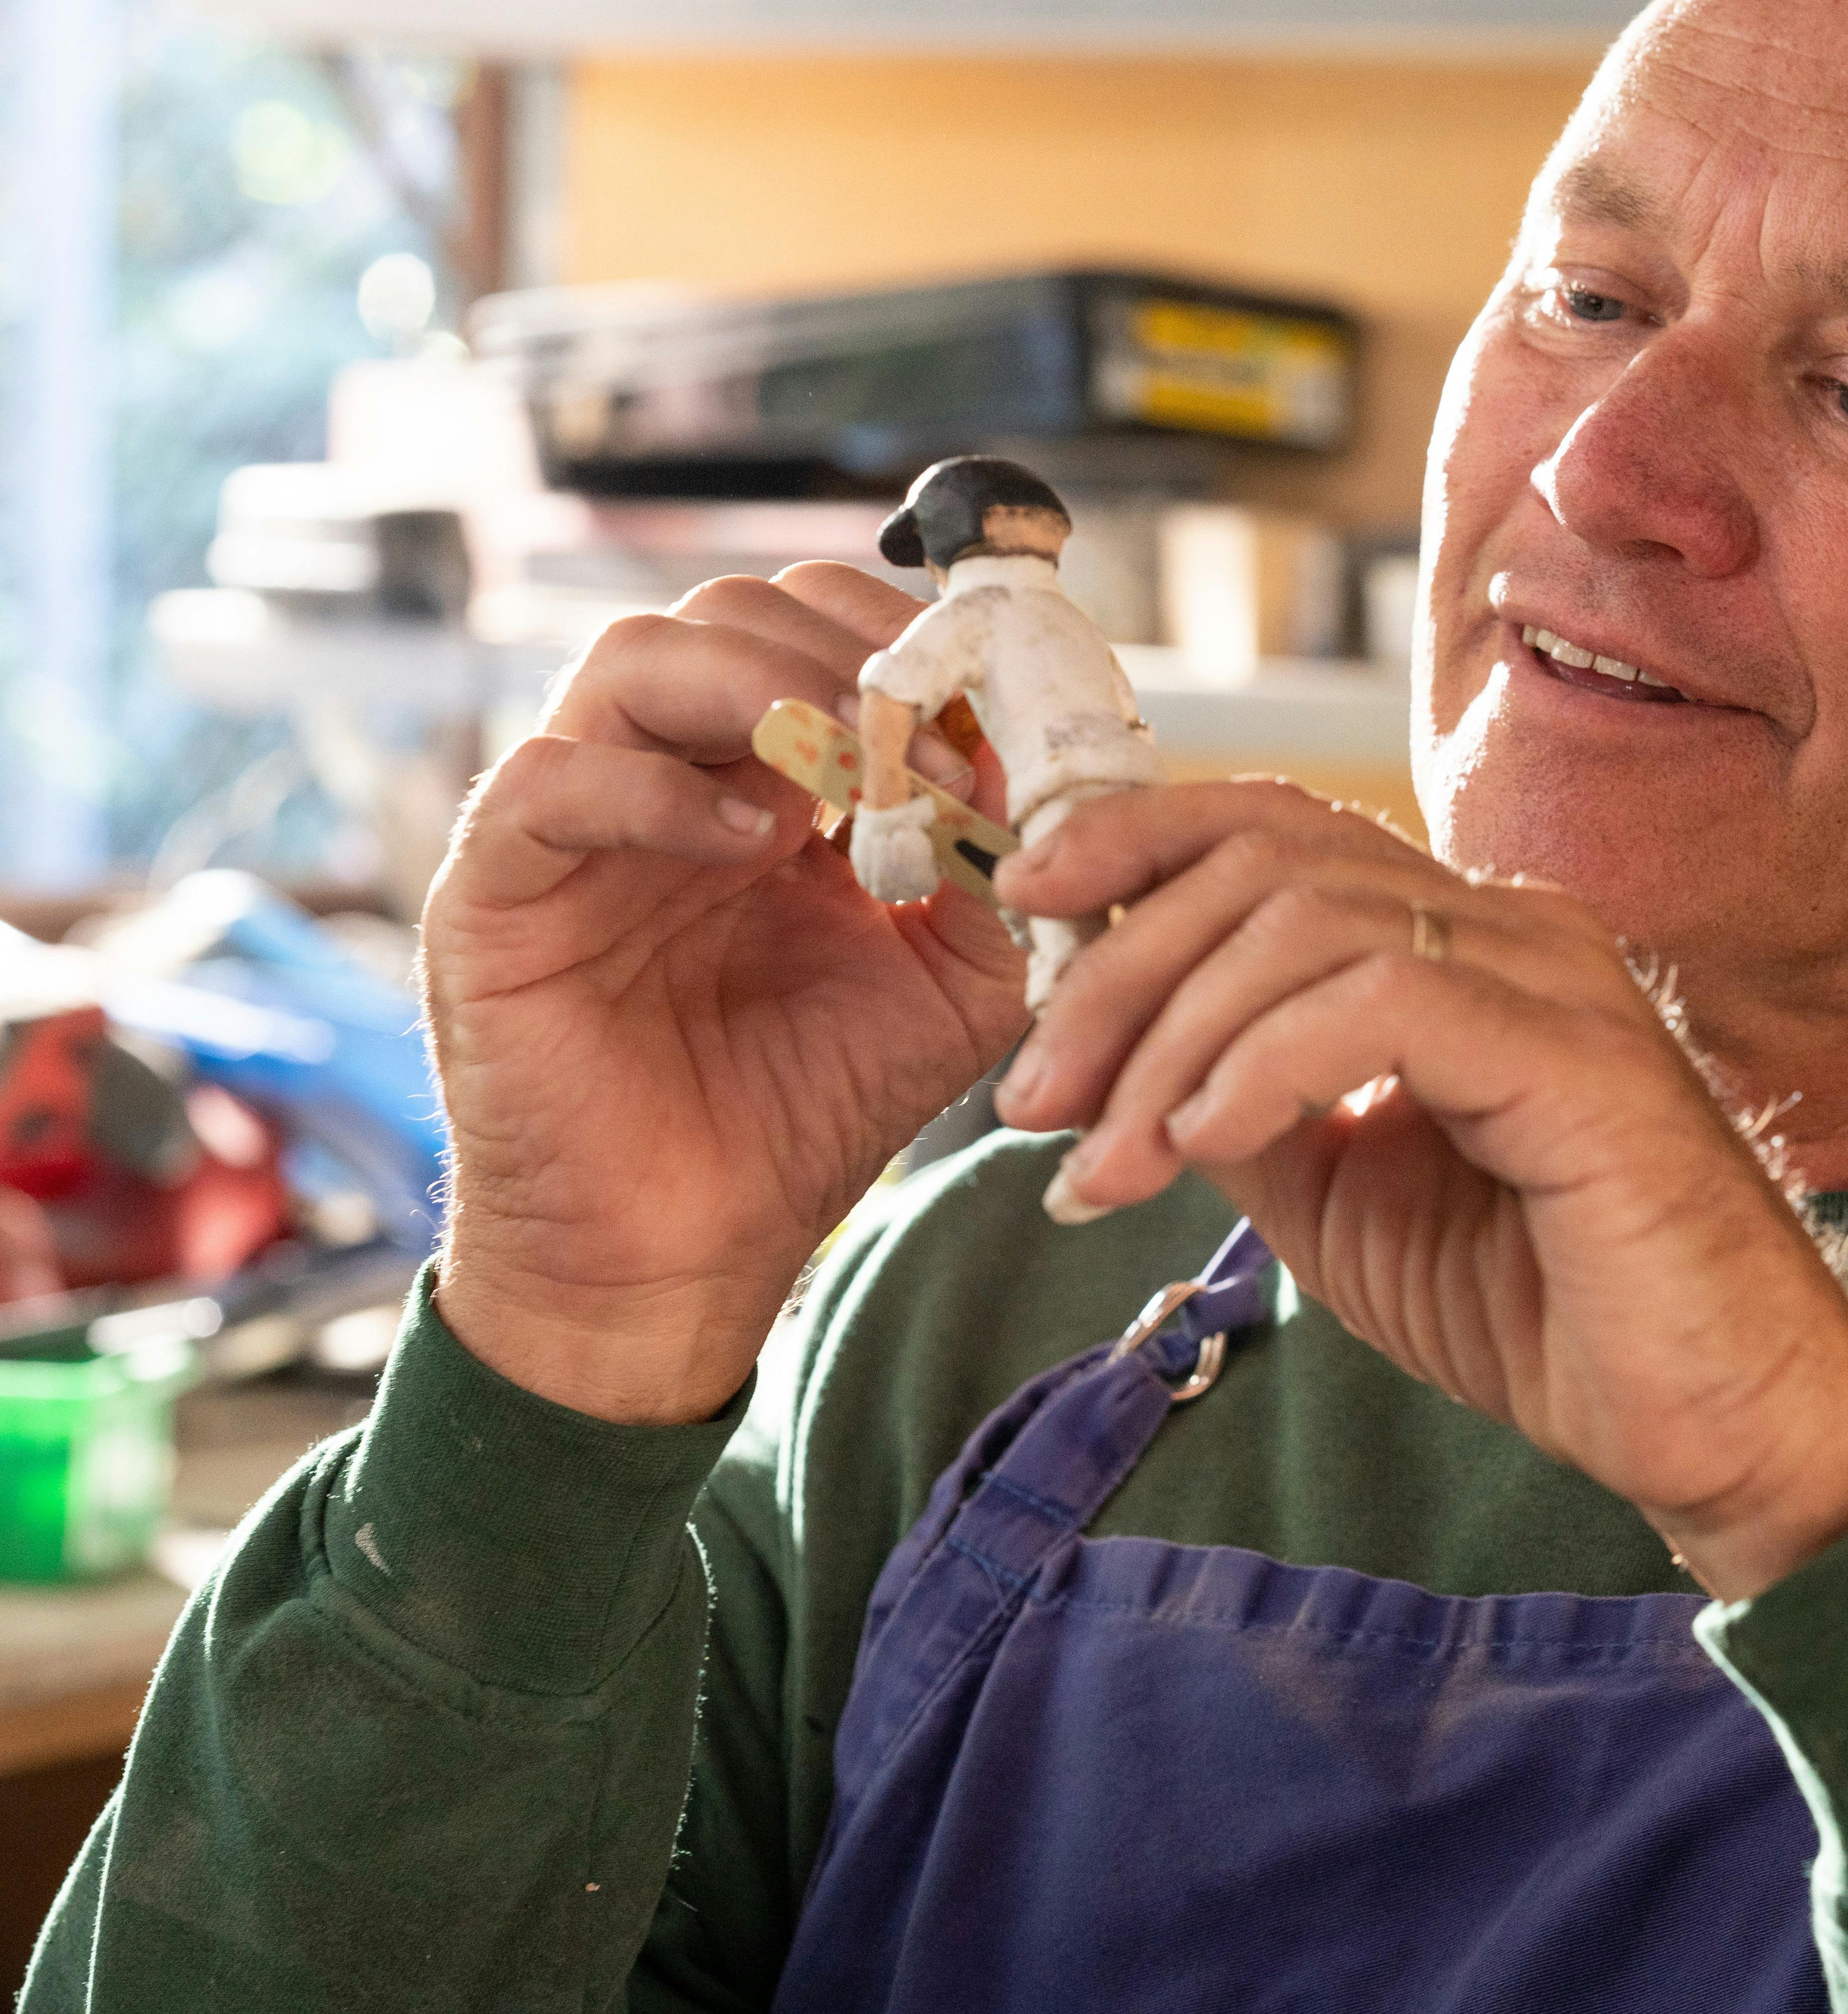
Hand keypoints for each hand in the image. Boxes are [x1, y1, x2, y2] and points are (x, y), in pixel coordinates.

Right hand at [425, 566, 1027, 1425]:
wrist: (688, 1253)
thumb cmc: (803, 1112)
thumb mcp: (954, 982)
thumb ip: (1005, 874)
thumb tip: (1039, 768)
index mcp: (765, 780)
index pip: (821, 629)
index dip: (910, 643)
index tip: (992, 707)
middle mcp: (667, 775)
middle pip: (733, 613)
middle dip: (848, 653)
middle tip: (928, 735)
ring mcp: (573, 821)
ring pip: (639, 658)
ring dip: (765, 690)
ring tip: (849, 774)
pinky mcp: (495, 887)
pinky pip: (553, 779)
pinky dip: (658, 792)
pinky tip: (753, 845)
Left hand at [996, 784, 1847, 1600]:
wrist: (1718, 1421)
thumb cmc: (1550, 1314)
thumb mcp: (1346, 1199)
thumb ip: (1249, 1109)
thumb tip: (1128, 1054)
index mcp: (1464, 944)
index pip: (1278, 830)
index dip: (1137, 841)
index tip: (1025, 910)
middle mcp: (1513, 929)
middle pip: (1268, 859)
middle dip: (1117, 965)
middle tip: (1035, 1095)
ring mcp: (1553, 979)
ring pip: (1308, 921)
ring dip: (1171, 1037)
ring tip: (1106, 1158)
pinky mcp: (1579, 1055)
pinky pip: (1385, 1001)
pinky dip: (1266, 1062)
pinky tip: (1207, 1140)